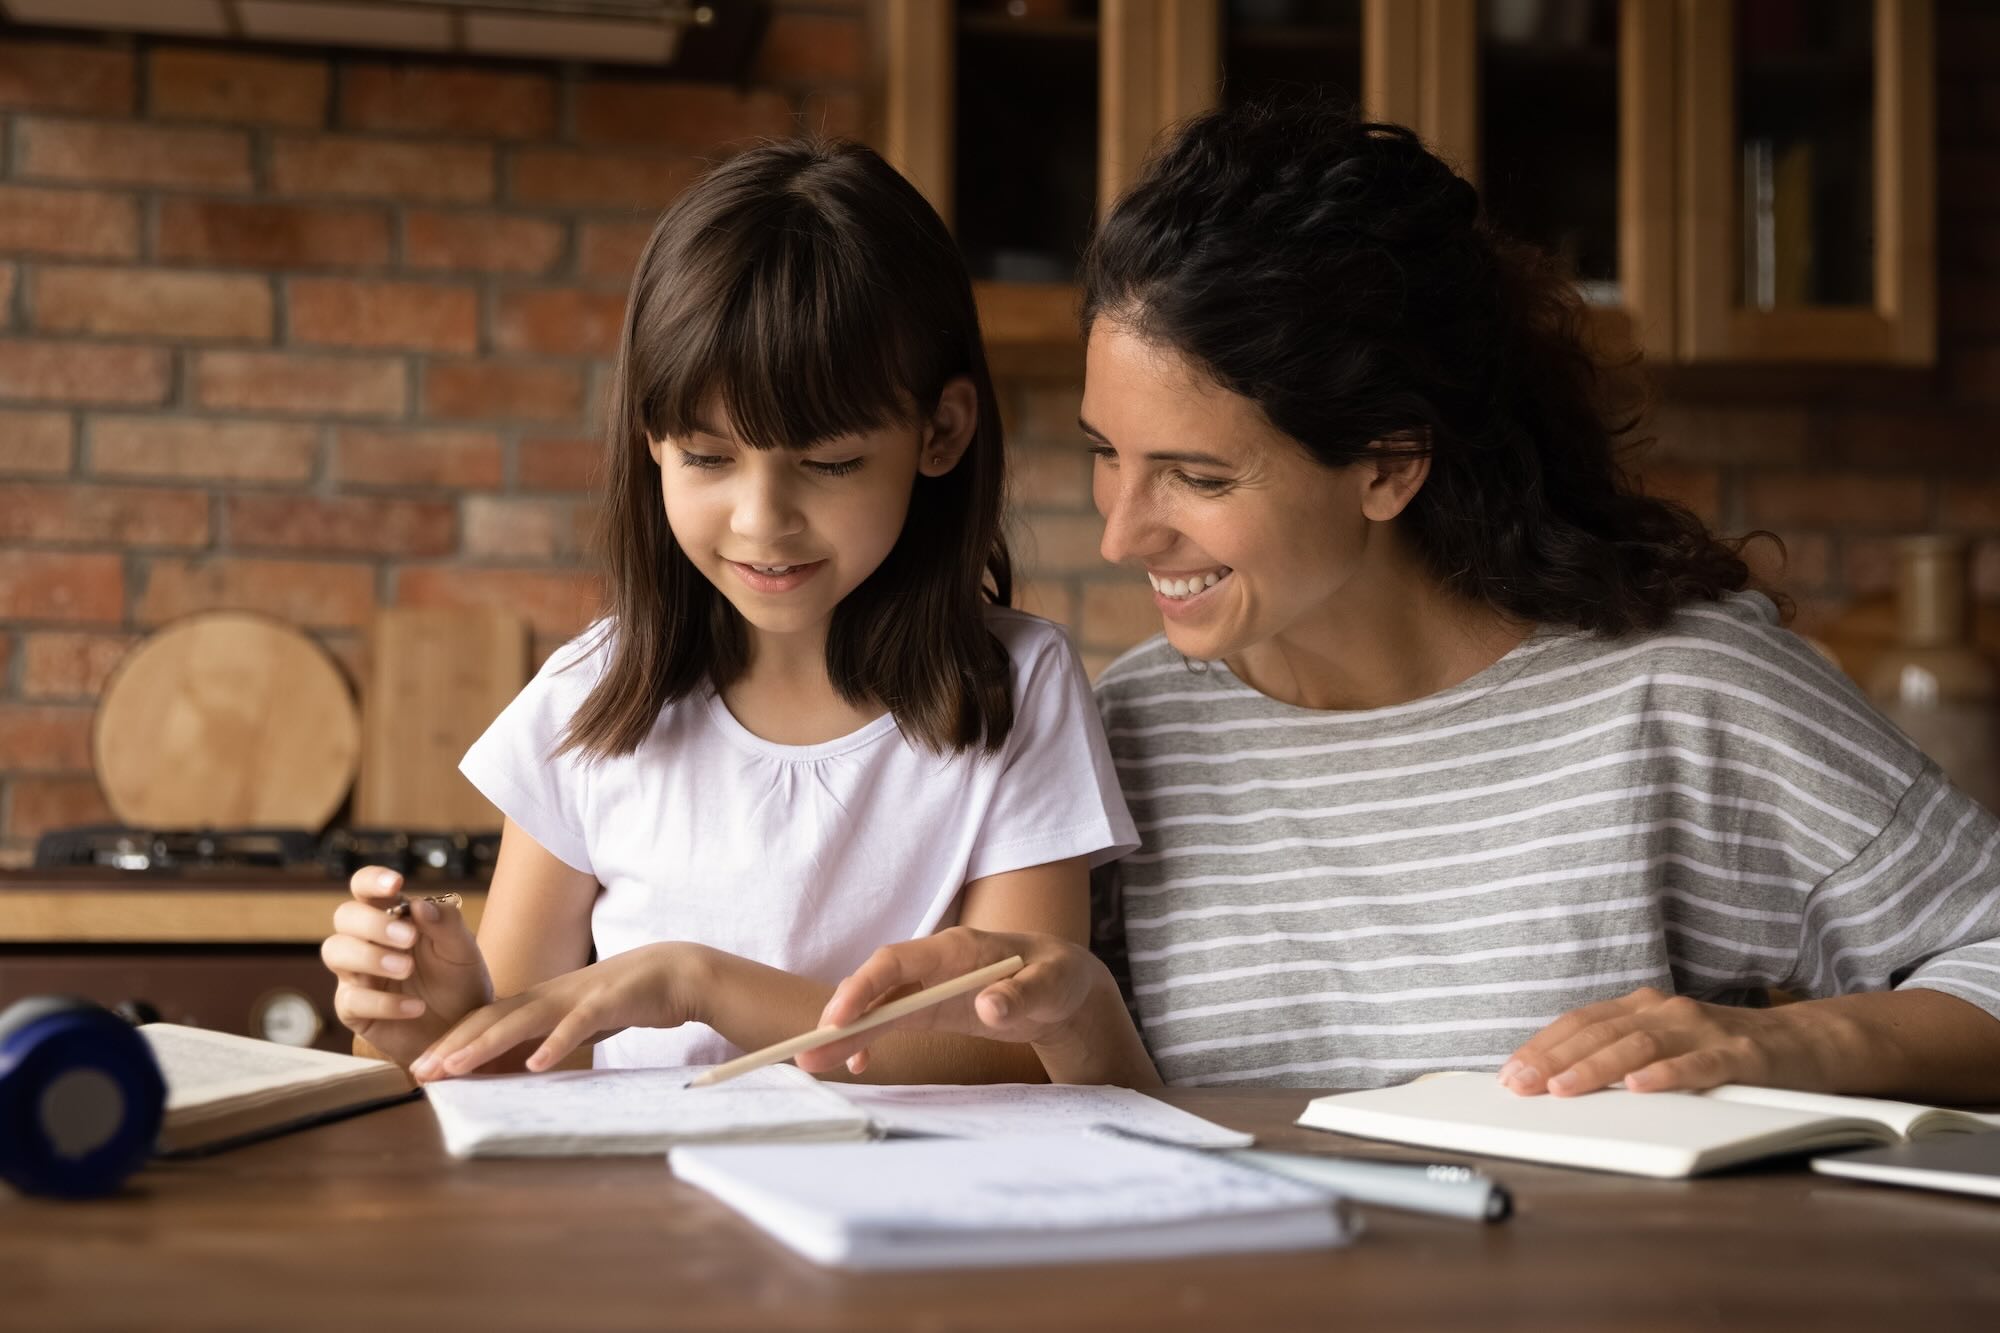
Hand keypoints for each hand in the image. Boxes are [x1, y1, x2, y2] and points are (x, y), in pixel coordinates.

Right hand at [322, 868, 492, 1068]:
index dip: (372, 880)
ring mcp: (356, 975)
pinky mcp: (355, 1010)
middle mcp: (367, 941)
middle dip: (372, 923)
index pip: (365, 888)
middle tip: (408, 939)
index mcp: (393, 917)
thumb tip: (419, 905)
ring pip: (335, 952)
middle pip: (345, 916)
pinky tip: (416, 1007)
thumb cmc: (459, 983)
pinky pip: (352, 1000)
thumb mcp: (463, 950)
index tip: (395, 884)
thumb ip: (447, 924)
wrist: (463, 1031)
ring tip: (407, 969)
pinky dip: (384, 1003)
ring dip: (369, 957)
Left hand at [409, 942, 707, 1081]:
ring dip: (484, 1044)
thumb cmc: (626, 998)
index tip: (420, 1068)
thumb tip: (519, 1064)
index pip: (484, 1020)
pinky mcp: (608, 1001)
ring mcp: (577, 995)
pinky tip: (536, 1065)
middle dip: (452, 1045)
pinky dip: (555, 1043)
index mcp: (541, 1000)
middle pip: (491, 1018)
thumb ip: (548, 1035)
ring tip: (454, 1067)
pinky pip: (577, 1024)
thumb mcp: (577, 1018)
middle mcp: (550, 995)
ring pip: (521, 1019)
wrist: (676, 971)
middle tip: (418, 1071)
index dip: (450, 1042)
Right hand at [796, 927, 1104, 1076]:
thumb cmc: (1059, 977)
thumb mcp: (1052, 985)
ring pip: (877, 1006)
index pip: (897, 961)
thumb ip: (1022, 994)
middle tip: (809, 1051)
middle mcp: (934, 963)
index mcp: (957, 949)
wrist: (1065, 987)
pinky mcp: (933, 1007)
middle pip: (876, 986)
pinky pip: (891, 1021)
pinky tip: (858, 1063)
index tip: (840, 1018)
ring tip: (814, 1063)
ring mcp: (930, 986)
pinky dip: (871, 1039)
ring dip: (847, 1032)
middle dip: (842, 1016)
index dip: (864, 987)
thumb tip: (990, 1007)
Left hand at [1498, 987, 1828, 1095]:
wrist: (1805, 1042)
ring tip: (1564, 1088)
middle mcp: (1666, 1012)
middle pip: (1600, 1033)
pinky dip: (1668, 1075)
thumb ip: (1620, 1054)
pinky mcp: (1741, 1055)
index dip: (1542, 1046)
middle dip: (1554, 1060)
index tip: (1510, 1073)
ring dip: (1597, 1068)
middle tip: (1521, 1085)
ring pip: (1640, 1046)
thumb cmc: (1722, 1049)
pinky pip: (1699, 1064)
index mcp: (1642, 1008)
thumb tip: (1558, 1081)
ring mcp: (1703, 1030)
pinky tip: (1641, 1087)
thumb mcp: (1663, 1044)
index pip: (1580, 1023)